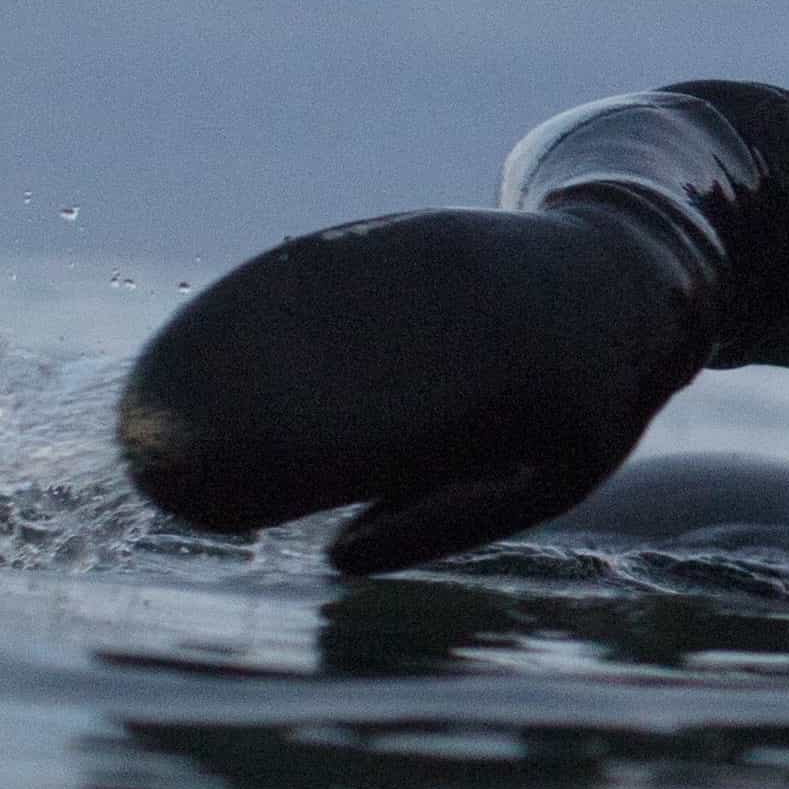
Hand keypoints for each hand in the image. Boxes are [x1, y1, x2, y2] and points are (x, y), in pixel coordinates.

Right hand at [117, 203, 709, 573]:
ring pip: (317, 307)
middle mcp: (469, 318)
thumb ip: (448, 515)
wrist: (636, 275)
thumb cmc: (585, 403)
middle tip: (152, 441)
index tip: (213, 492)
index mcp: (508, 394)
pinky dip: (273, 299)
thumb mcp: (549, 475)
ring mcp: (441, 261)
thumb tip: (339, 557)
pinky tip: (221, 327)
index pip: (370, 437)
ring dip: (235, 344)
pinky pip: (338, 266)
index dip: (285, 461)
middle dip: (232, 399)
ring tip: (163, 384)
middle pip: (322, 363)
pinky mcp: (420, 231)